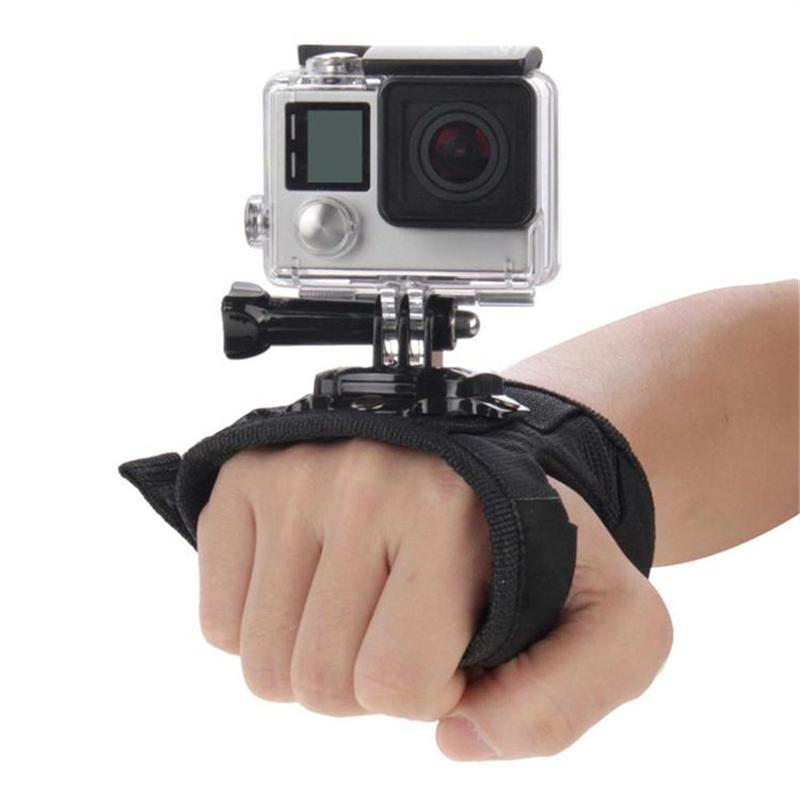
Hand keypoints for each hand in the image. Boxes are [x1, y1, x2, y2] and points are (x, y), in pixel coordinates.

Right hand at [196, 439, 671, 758]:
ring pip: (257, 660)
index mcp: (445, 514)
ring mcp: (294, 475)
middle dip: (364, 681)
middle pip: (314, 681)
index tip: (454, 646)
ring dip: (313, 658)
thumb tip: (451, 733)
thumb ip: (563, 702)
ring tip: (361, 601)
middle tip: (402, 623)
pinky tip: (315, 583)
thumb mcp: (614, 626)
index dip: (430, 691)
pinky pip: (216, 620)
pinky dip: (263, 627)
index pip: (392, 686)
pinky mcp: (246, 480)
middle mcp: (360, 479)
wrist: (481, 464)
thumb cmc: (536, 548)